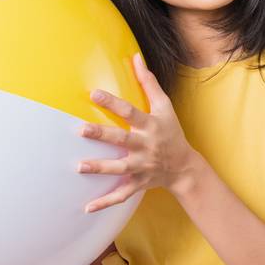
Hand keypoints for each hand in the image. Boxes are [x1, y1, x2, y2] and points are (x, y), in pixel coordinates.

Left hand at [77, 54, 199, 212]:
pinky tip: (86, 207)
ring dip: (101, 168)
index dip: (113, 103)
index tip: (94, 94)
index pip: (131, 112)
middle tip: (81, 130)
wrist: (185, 167)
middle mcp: (147, 146)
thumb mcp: (165, 107)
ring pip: (120, 168)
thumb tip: (136, 57)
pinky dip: (105, 203)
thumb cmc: (171, 132)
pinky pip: (121, 194)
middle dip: (103, 135)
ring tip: (79, 167)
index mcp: (151, 126)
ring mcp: (143, 167)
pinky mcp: (138, 183)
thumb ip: (149, 83)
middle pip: (123, 140)